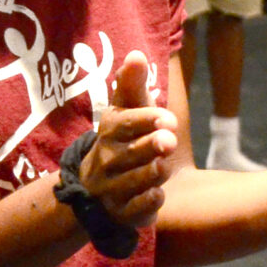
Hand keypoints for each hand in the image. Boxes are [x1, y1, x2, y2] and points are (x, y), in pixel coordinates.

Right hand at [79, 51, 179, 229]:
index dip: (146, 120)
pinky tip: (158, 194)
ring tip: (163, 166)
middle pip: (128, 154)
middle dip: (150, 146)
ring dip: (151, 173)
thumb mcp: (125, 110)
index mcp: (109, 131)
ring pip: (133, 182)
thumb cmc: (122, 139)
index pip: (124, 123)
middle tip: (170, 141)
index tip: (168, 117)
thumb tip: (137, 53)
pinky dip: (147, 202)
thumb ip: (131, 85)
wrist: (96, 188)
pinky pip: (135, 209)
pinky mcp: (123, 212)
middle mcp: (107, 160)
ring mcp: (113, 188)